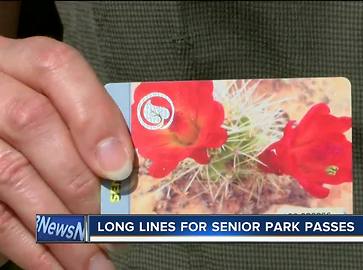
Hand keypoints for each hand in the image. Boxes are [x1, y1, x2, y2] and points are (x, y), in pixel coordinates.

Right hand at [0, 36, 133, 269]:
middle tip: (112, 225)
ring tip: (96, 263)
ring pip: (10, 175)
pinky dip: (27, 246)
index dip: (93, 118)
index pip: (57, 69)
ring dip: (58, 227)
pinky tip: (57, 268)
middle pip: (33, 124)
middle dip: (78, 182)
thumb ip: (90, 117)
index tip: (120, 167)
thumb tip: (124, 168)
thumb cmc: (36, 105)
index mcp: (25, 61)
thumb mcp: (60, 98)